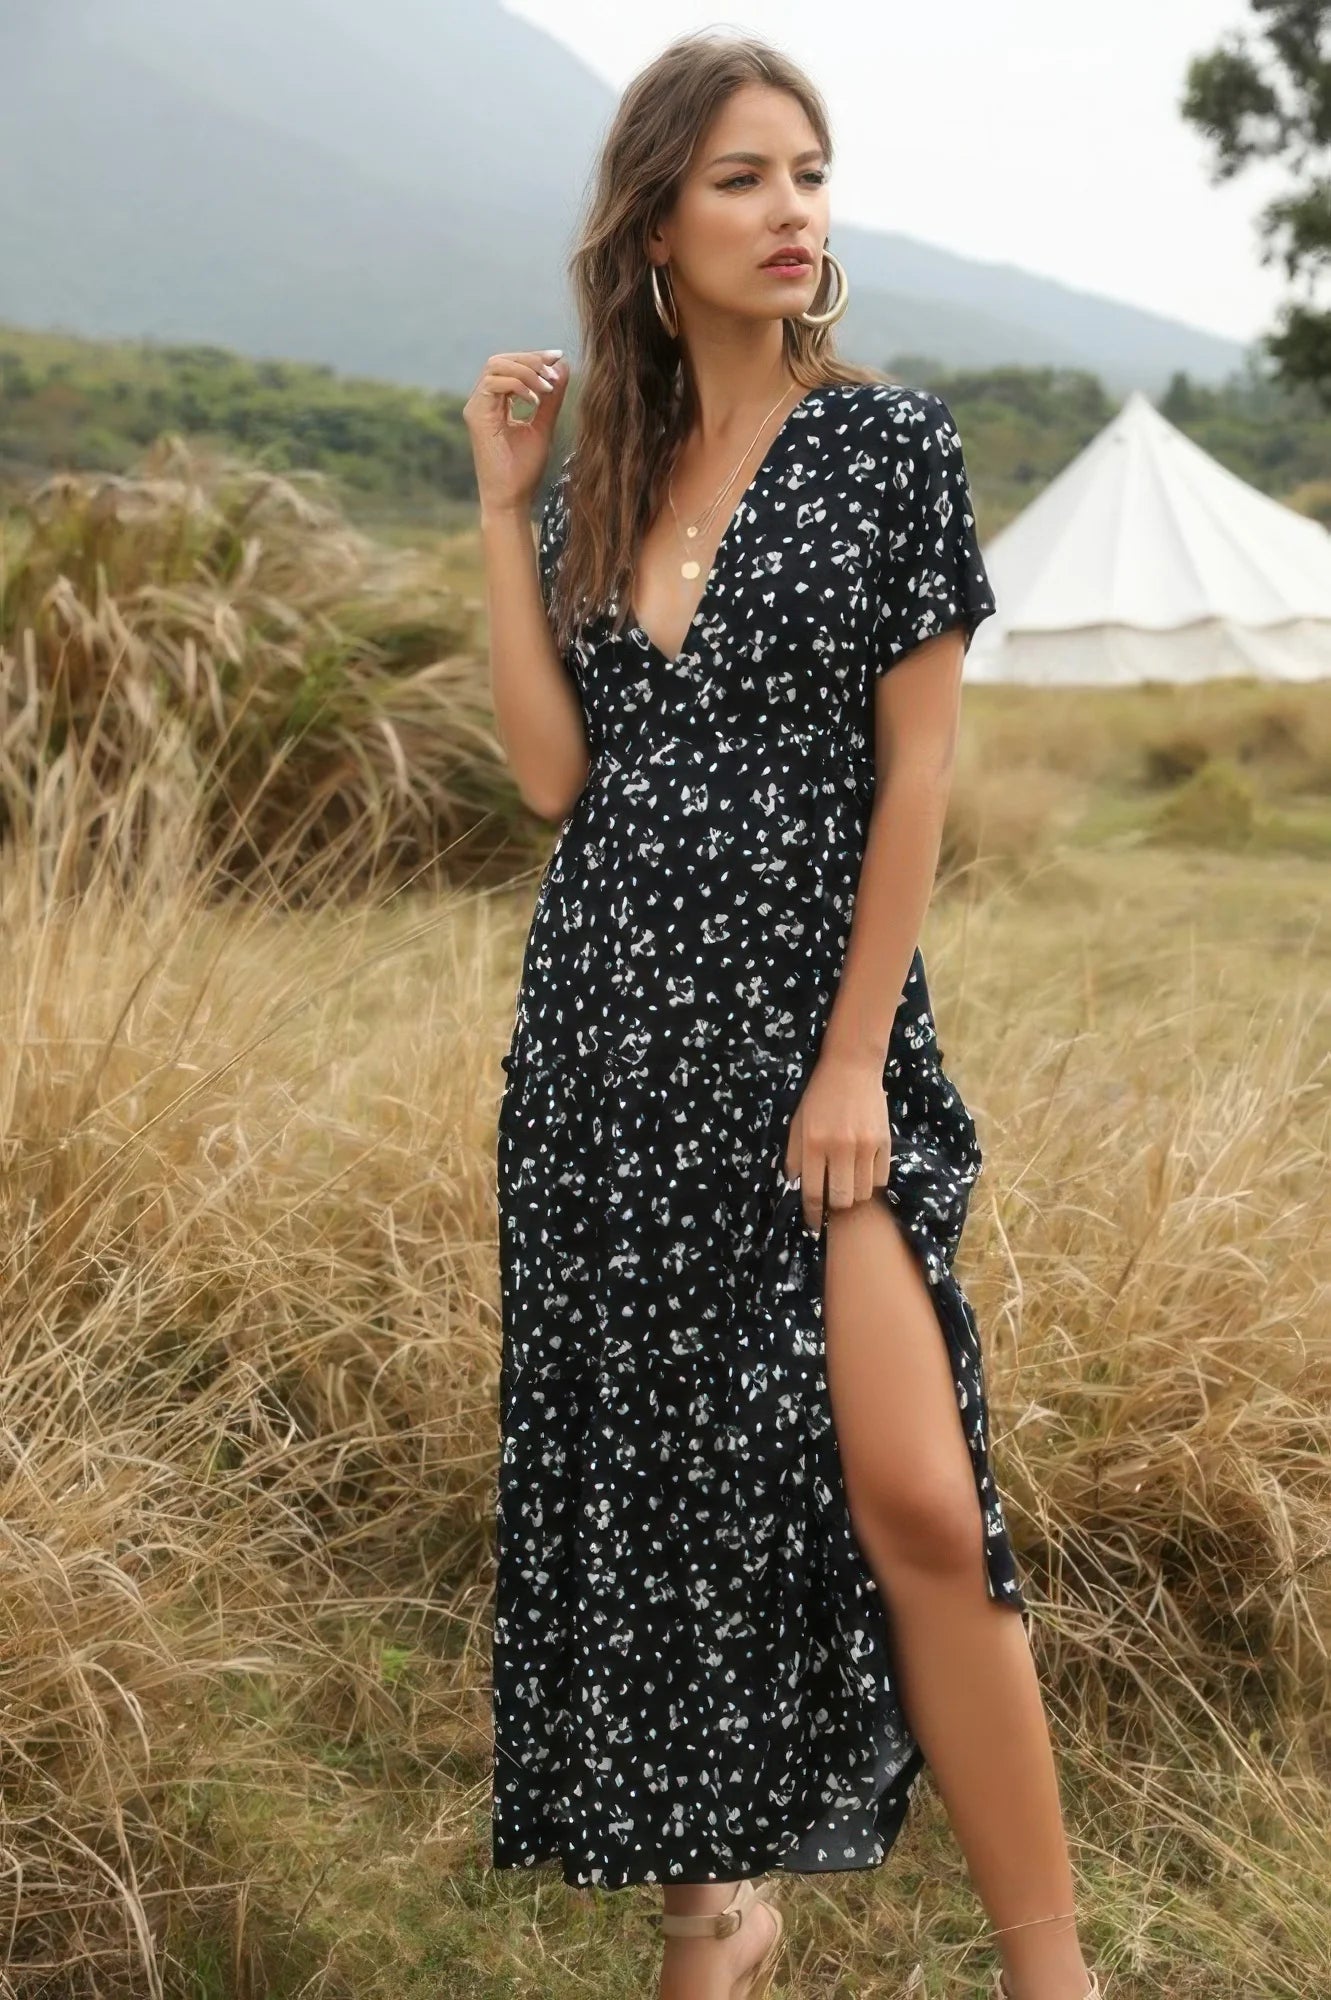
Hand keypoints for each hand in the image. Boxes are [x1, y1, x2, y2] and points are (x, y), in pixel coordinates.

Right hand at [463, 348, 570, 516]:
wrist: (512, 499)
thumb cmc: (524, 469)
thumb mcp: (543, 425)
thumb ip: (552, 397)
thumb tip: (562, 366)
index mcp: (496, 403)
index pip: (510, 366)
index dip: (533, 357)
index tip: (558, 358)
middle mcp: (482, 402)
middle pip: (500, 360)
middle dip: (530, 360)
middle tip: (554, 371)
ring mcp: (476, 407)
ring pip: (495, 367)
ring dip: (525, 371)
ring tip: (547, 388)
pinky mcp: (476, 415)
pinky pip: (494, 384)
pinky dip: (518, 386)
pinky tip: (536, 402)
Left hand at [784, 1049, 891, 1231]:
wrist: (851, 1067)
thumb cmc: (819, 1096)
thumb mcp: (797, 1122)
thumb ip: (795, 1156)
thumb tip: (794, 1186)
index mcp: (813, 1143)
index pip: (812, 1192)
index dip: (811, 1214)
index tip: (813, 1224)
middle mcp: (840, 1147)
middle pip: (841, 1199)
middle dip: (834, 1207)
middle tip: (832, 1201)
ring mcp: (865, 1145)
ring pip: (862, 1193)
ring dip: (854, 1195)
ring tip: (848, 1186)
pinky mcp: (885, 1141)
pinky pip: (880, 1179)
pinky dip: (871, 1183)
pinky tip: (863, 1173)